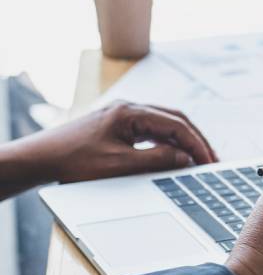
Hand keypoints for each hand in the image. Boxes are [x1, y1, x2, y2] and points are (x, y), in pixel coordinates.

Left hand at [5, 101, 215, 184]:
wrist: (38, 159)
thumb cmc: (73, 161)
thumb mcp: (119, 165)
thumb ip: (156, 160)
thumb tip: (185, 158)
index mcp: (131, 112)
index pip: (177, 124)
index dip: (197, 144)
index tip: (210, 162)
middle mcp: (129, 109)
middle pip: (174, 120)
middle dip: (195, 140)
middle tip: (212, 161)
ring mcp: (123, 116)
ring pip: (164, 125)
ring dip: (182, 141)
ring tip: (197, 160)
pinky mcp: (117, 127)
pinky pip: (151, 131)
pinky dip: (166, 143)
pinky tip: (172, 156)